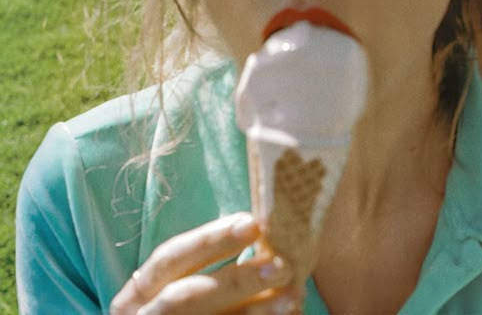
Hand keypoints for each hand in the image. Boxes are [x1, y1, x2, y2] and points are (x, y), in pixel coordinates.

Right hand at [110, 212, 298, 313]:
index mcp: (139, 294)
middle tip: (282, 266)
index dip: (211, 238)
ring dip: (255, 311)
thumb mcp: (184, 285)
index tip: (254, 223)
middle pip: (187, 296)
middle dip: (237, 280)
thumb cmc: (187, 309)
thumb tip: (265, 236)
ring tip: (293, 297)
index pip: (170, 257)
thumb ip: (214, 265)